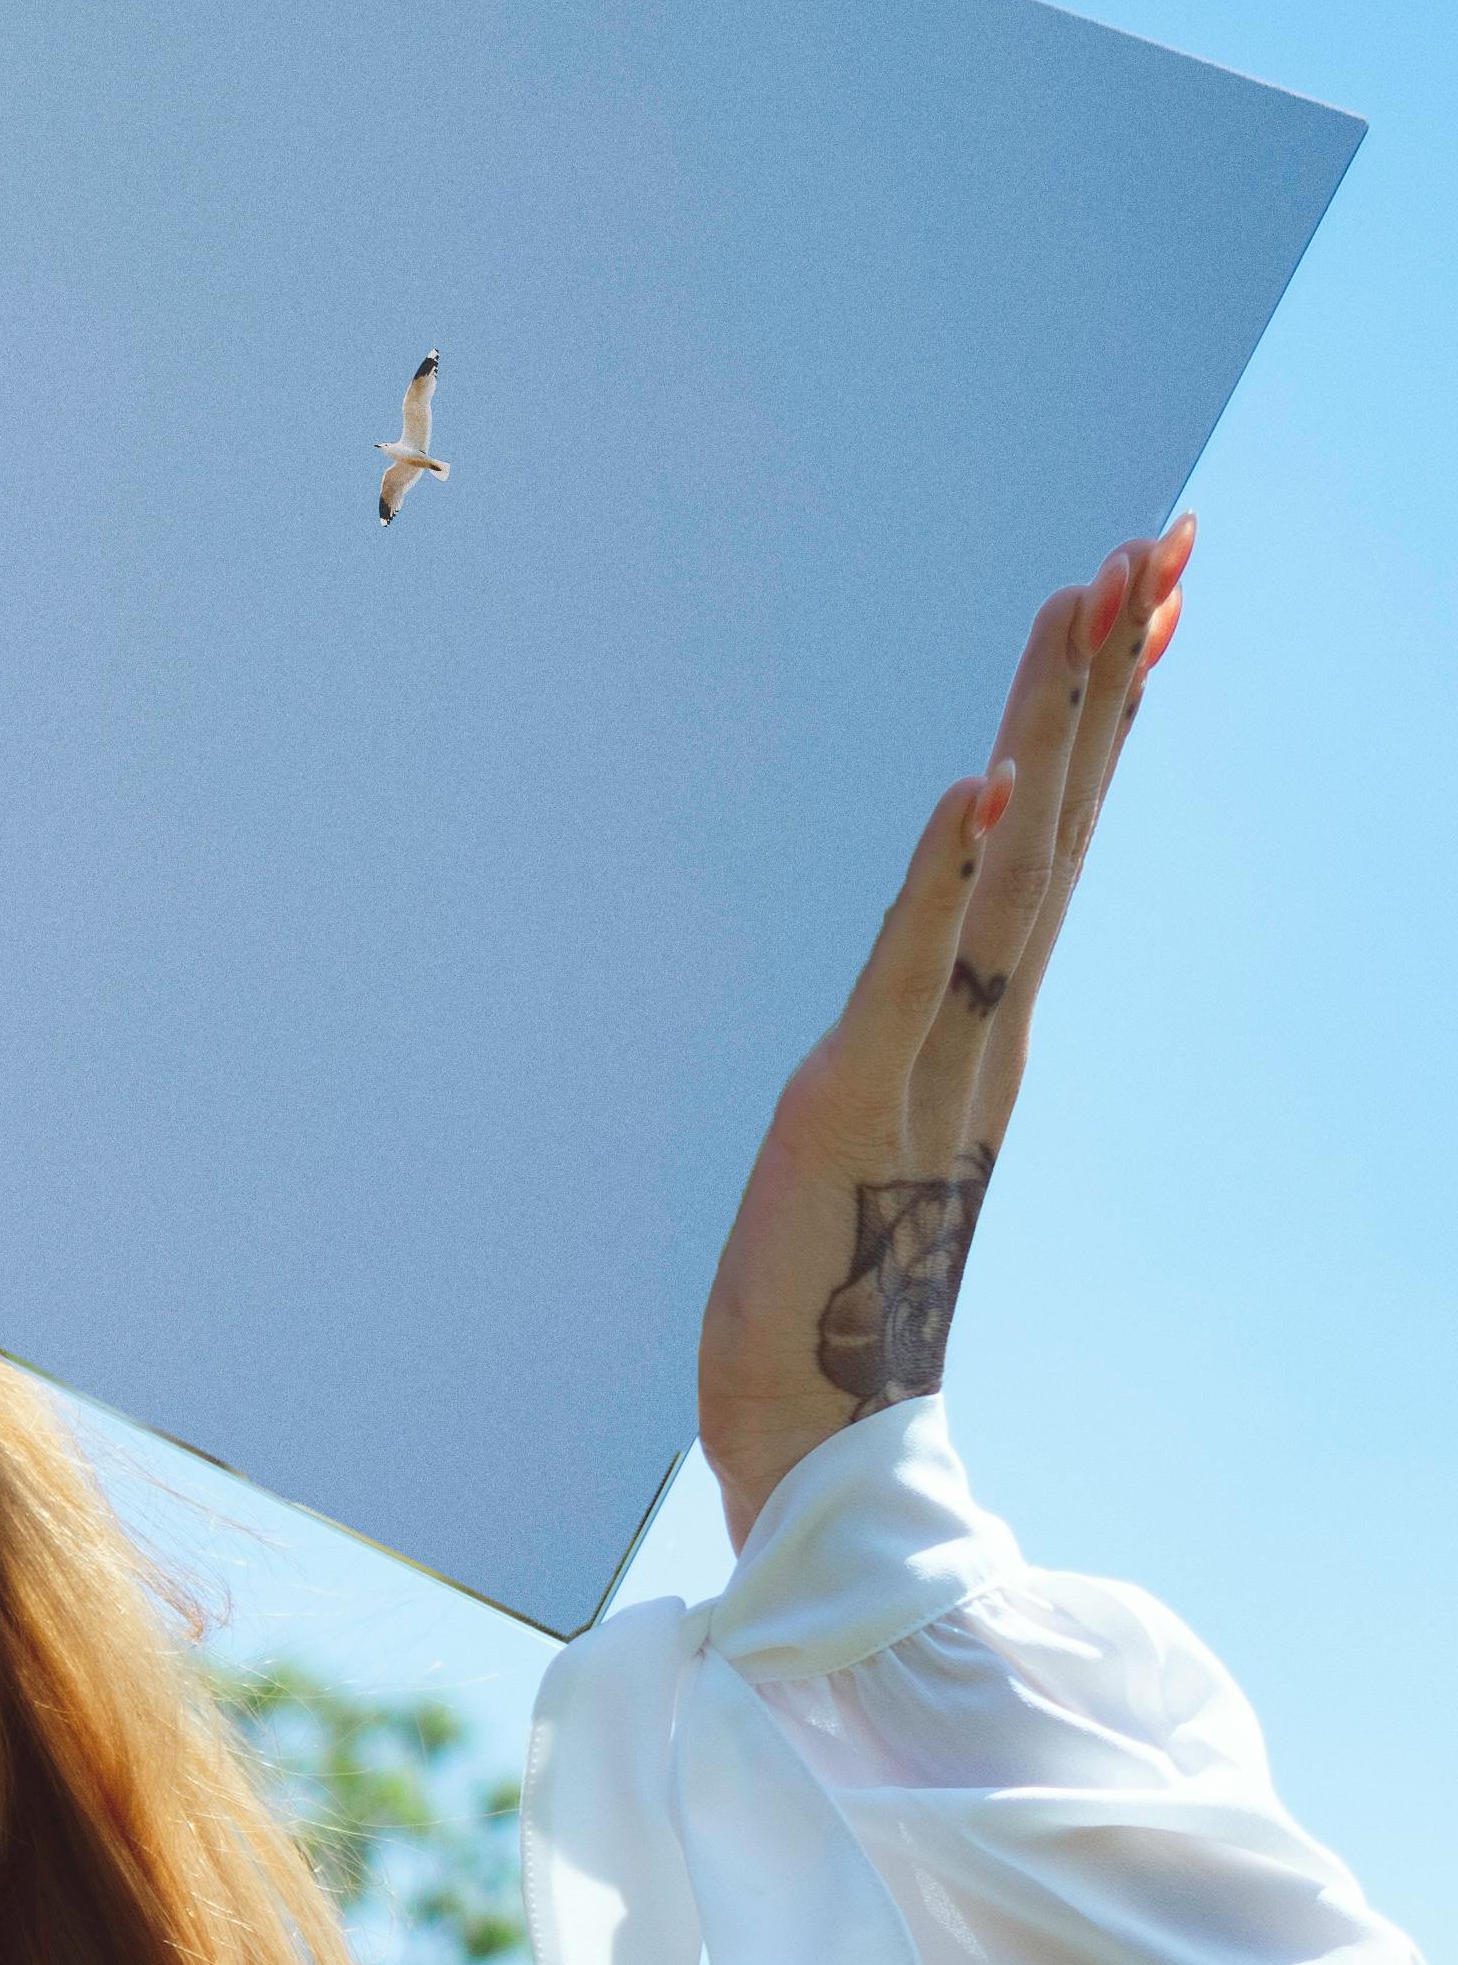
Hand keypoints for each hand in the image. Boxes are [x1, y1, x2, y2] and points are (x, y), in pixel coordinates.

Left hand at [699, 518, 1192, 1540]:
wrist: (804, 1426)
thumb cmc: (827, 1290)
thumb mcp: (872, 1122)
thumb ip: (908, 1044)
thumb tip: (925, 989)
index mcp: (984, 1023)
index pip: (1056, 836)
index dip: (1103, 710)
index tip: (1152, 589)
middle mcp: (980, 1025)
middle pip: (1058, 817)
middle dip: (1105, 674)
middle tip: (1159, 538)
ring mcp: (930, 1056)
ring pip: (1008, 863)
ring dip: (1050, 726)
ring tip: (1092, 600)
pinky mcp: (857, 1095)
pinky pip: (914, 966)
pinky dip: (947, 873)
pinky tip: (984, 781)